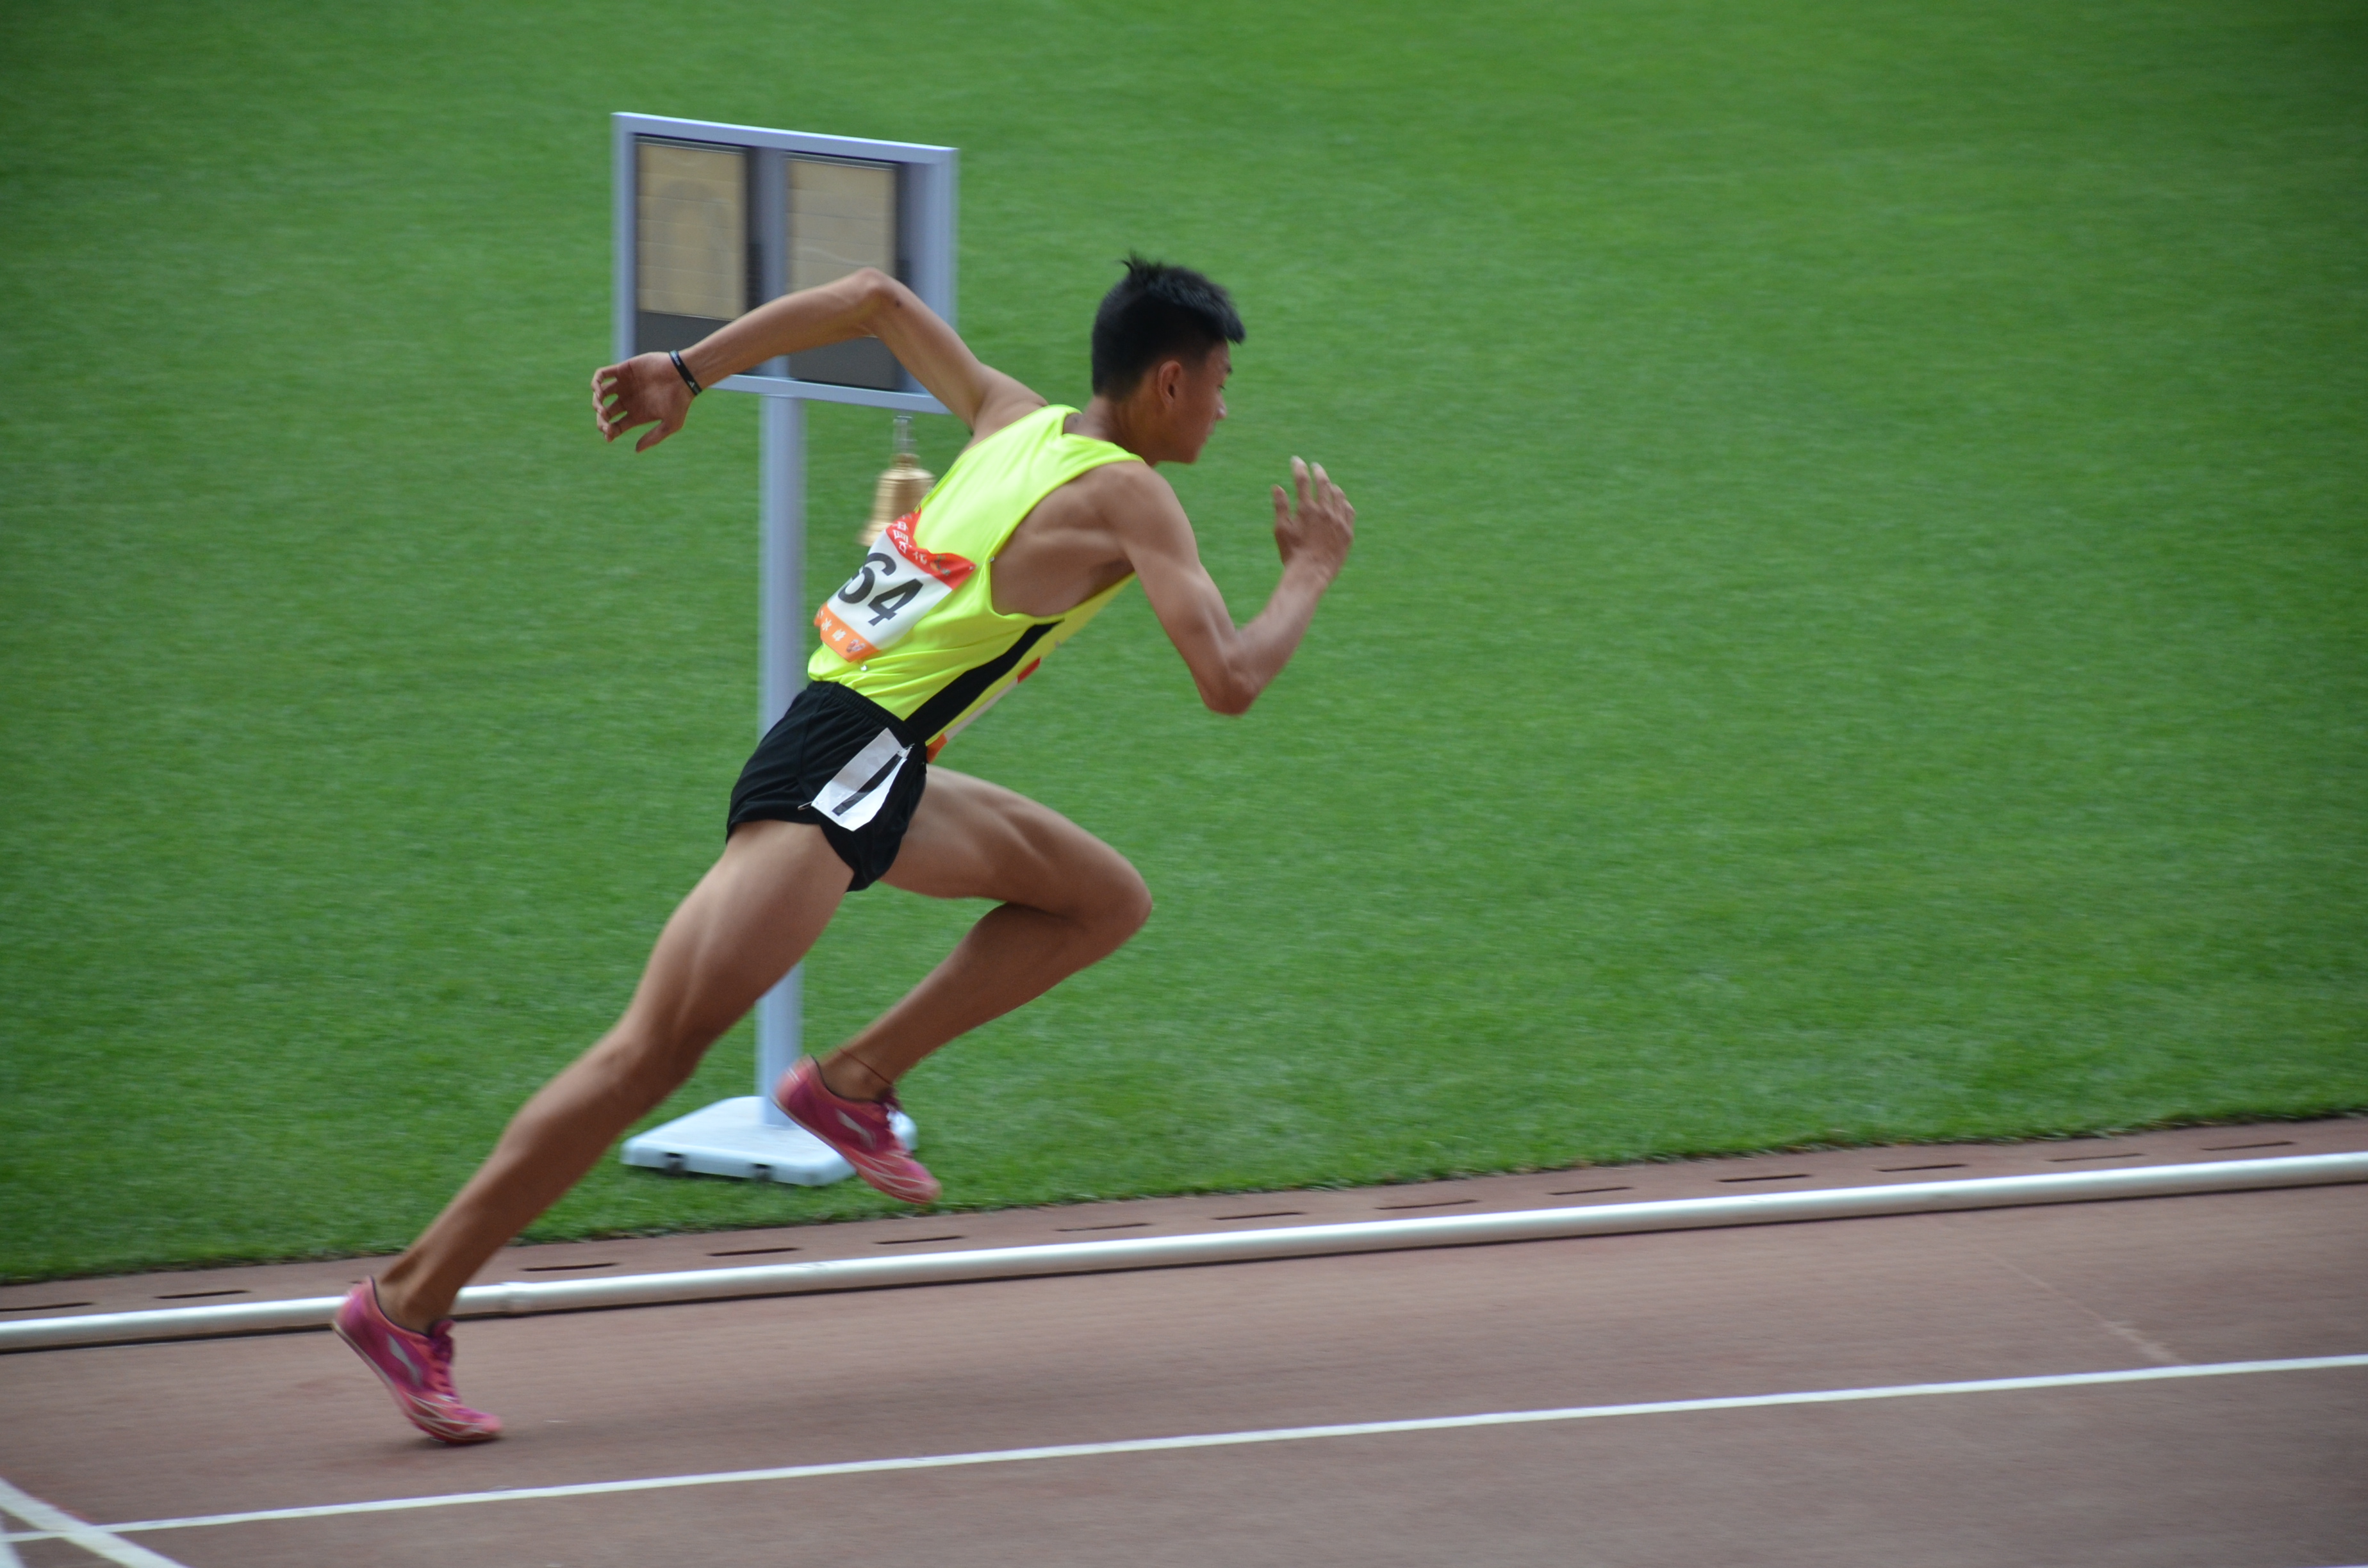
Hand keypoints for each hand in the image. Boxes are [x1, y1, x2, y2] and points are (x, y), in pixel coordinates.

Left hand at [592, 353, 693, 451]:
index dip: (609, 432)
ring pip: (601, 394)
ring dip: (596, 401)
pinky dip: (596, 382)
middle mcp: (629, 400)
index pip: (616, 426)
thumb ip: (653, 437)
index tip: (608, 435)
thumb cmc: (680, 401)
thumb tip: (636, 450)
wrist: (684, 375)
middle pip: (606, 412)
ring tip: (601, 407)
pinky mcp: (623, 370)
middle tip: (604, 421)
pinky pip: (602, 375)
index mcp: (637, 414)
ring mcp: (625, 384)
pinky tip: (598, 390)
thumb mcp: (671, 424)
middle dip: (601, 419)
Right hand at [1271, 457, 1354, 582]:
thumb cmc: (1292, 553)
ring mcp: (1339, 521)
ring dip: (1332, 487)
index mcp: (1306, 509)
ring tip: (1330, 484)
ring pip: (1338, 496)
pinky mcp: (1347, 533)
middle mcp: (1325, 511)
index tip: (1296, 460)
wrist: (1311, 574)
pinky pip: (1349, 512)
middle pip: (1323, 483)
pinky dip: (1344, 504)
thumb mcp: (1281, 529)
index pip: (1302, 480)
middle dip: (1318, 472)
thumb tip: (1277, 487)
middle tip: (1315, 467)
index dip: (1298, 468)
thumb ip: (1280, 506)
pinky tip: (1342, 503)